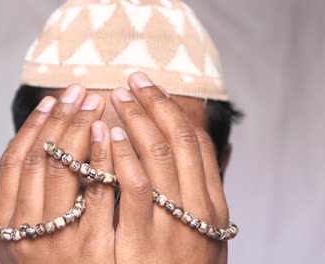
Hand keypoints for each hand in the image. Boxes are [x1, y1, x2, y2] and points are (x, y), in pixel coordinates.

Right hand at [0, 85, 114, 262]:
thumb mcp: (33, 244)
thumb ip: (31, 206)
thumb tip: (43, 153)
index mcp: (5, 229)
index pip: (11, 164)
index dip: (30, 127)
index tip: (48, 101)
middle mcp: (25, 233)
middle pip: (38, 159)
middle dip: (59, 120)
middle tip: (76, 91)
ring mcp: (59, 241)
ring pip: (64, 168)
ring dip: (78, 129)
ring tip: (94, 102)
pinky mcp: (94, 248)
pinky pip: (98, 192)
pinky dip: (102, 158)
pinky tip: (112, 134)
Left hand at [109, 72, 229, 262]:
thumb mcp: (199, 236)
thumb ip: (194, 198)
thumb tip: (191, 157)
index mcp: (213, 206)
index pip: (199, 145)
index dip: (175, 112)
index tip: (154, 90)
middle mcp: (199, 210)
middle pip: (180, 141)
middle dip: (155, 105)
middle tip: (133, 80)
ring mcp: (174, 225)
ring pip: (161, 156)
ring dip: (139, 121)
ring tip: (119, 97)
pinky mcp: (144, 242)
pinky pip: (136, 188)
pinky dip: (126, 156)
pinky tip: (111, 135)